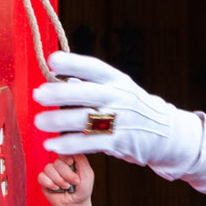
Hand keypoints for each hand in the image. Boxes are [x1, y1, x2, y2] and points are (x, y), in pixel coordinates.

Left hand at [32, 51, 201, 179]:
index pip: (94, 68)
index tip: (52, 60)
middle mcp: (119, 97)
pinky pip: (89, 143)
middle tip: (38, 94)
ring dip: (58, 121)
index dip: (73, 63)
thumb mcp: (119, 89)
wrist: (167, 134)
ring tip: (38, 122)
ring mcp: (120, 120)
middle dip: (59, 93)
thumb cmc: (133, 108)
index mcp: (117, 80)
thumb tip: (58, 80)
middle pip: (87, 92)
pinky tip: (52, 145)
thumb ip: (91, 85)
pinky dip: (68, 144)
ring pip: (84, 120)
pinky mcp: (118, 142)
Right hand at [38, 154, 93, 205]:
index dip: (66, 158)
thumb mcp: (87, 173)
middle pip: (57, 162)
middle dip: (66, 174)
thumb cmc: (82, 189)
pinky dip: (49, 183)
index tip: (71, 163)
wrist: (75, 205)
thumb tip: (72, 149)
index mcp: (70, 161)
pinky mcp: (44, 180)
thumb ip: (81, 160)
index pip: (64, 152)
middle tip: (73, 182)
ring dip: (59, 180)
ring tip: (66, 187)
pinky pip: (41, 177)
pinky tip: (56, 189)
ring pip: (48, 169)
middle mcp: (60, 165)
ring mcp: (51, 172)